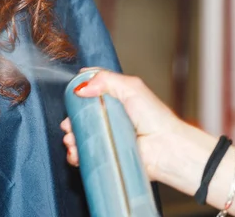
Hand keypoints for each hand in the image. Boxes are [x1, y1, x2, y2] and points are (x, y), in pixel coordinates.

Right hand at [60, 69, 181, 180]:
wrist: (165, 149)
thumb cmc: (155, 118)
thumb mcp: (131, 87)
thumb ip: (105, 80)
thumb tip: (80, 87)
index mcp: (114, 98)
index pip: (89, 92)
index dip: (77, 94)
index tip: (72, 97)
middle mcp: (109, 117)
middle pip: (80, 115)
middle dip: (70, 120)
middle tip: (69, 124)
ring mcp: (107, 136)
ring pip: (80, 135)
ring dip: (71, 138)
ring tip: (72, 141)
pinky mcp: (106, 154)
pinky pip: (85, 154)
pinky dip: (76, 154)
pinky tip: (76, 153)